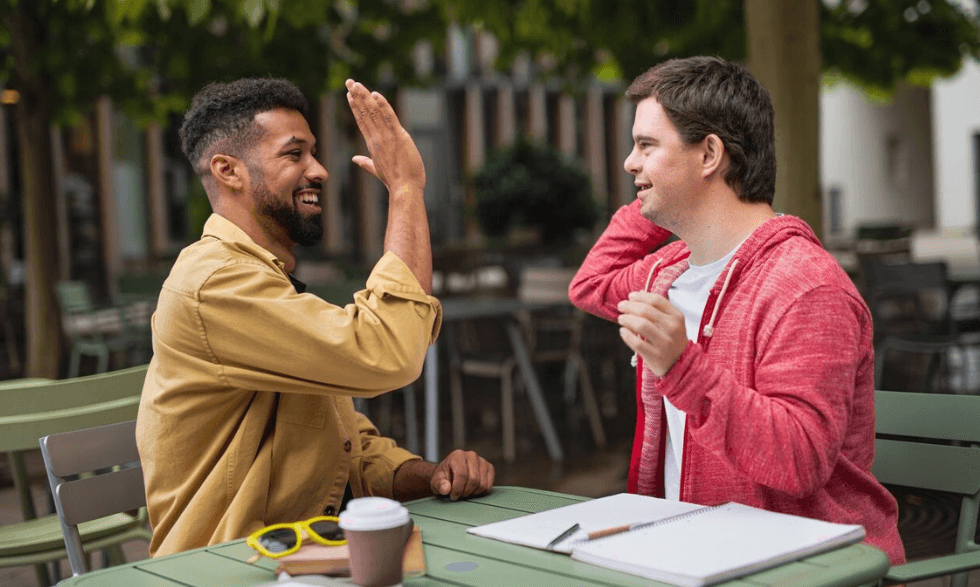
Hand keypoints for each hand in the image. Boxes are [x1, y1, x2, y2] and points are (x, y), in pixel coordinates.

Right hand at [345, 79, 425, 195]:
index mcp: (373, 145)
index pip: (362, 121)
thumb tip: (355, 159)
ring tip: (357, 84)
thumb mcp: (377, 169)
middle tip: (349, 82)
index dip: (355, 107)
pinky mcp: (398, 137)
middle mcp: (377, 139)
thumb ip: (365, 162)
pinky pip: (389, 117)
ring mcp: (386, 137)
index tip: (350, 95)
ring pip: (374, 113)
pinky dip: (383, 105)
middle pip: (364, 113)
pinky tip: (376, 94)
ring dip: (365, 96)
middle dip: (357, 96)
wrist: (405, 189)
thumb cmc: (395, 181)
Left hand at [430, 449, 494, 500]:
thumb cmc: (443, 477)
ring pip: (482, 484)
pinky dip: (480, 492)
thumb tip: (446, 489)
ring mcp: (482, 461)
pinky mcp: (489, 468)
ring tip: (464, 492)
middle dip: (465, 492)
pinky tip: (472, 490)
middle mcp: (471, 455)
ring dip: (473, 493)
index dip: (457, 489)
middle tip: (459, 495)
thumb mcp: (436, 482)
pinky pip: (489, 486)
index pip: (462, 474)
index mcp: (457, 455)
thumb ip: (439, 485)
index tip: (453, 496)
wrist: (450, 474)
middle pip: (474, 480)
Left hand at [617, 291, 687, 376]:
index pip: (656, 300)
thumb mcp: (671, 322)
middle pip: (645, 310)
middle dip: (629, 306)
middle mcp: (672, 328)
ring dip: (626, 319)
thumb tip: (638, 293)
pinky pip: (636, 343)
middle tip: (621, 306)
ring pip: (640, 325)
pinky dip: (626, 335)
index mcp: (676, 316)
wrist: (681, 364)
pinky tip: (623, 331)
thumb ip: (657, 308)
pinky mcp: (655, 355)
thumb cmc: (671, 339)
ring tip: (621, 318)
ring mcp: (664, 342)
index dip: (640, 296)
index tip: (630, 296)